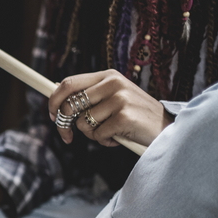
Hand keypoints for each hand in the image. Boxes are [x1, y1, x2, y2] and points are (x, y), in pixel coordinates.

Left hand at [48, 69, 173, 148]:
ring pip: (82, 123)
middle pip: (69, 104)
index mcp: (108, 76)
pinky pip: (97, 135)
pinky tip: (119, 137)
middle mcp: (113, 83)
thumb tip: (57, 103)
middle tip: (67, 136)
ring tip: (109, 132)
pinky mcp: (124, 116)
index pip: (68, 83)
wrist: (166, 127)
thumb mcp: (112, 98)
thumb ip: (90, 97)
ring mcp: (120, 99)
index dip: (53, 101)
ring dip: (91, 134)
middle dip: (63, 124)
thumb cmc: (134, 115)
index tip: (51, 115)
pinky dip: (104, 141)